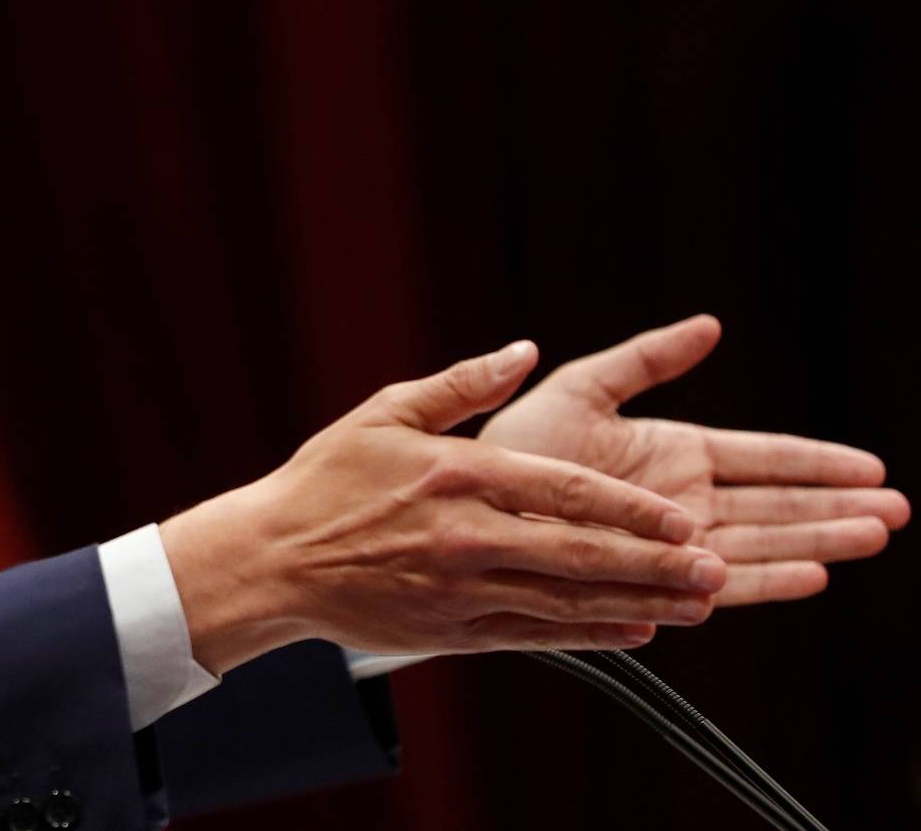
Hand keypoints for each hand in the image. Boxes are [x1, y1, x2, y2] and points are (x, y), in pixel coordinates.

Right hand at [161, 341, 726, 674]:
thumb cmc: (326, 481)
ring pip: (568, 601)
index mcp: (457, 473)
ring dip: (639, 603)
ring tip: (697, 604)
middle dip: (655, 563)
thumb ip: (461, 384)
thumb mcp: (385, 413)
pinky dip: (589, 635)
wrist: (272, 560)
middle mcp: (466, 535)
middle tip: (714, 567)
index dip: (631, 508)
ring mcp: (460, 590)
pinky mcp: (450, 632)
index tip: (682, 517)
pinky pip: (536, 636)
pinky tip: (635, 632)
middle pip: (580, 553)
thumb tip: (524, 351)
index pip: (564, 491)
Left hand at [479, 315, 909, 605]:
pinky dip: (764, 579)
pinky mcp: (650, 577)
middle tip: (898, 510)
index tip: (869, 465)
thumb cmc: (513, 446)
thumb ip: (647, 359)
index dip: (815, 461)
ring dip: (818, 541)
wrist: (468, 505)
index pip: (762, 458)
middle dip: (836, 506)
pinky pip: (716, 583)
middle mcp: (681, 502)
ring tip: (874, 535)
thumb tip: (709, 326)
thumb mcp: (583, 387)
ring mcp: (669, 543)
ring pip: (761, 544)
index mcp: (673, 452)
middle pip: (776, 506)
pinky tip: (811, 575)